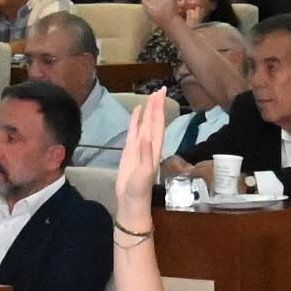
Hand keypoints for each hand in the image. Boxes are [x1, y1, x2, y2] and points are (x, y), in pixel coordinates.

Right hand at [114, 87, 170, 231]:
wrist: (131, 201)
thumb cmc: (139, 189)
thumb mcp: (143, 172)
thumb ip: (145, 154)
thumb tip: (146, 135)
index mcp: (154, 149)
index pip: (158, 124)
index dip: (159, 109)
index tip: (160, 94)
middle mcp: (149, 145)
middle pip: (154, 121)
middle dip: (156, 106)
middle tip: (158, 89)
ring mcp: (140, 147)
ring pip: (145, 124)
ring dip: (148, 111)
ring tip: (150, 96)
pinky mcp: (130, 151)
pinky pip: (133, 131)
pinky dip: (135, 121)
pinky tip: (136, 112)